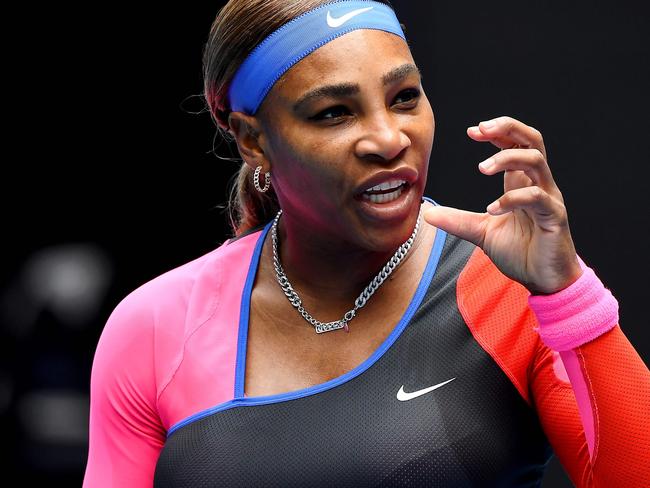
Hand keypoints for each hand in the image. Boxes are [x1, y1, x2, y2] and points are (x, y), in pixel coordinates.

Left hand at [423, 116, 581, 293]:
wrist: (544, 280)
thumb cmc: (520, 252)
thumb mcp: (481, 232)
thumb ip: (457, 220)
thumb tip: (427, 214)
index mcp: (521, 182)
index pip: (515, 143)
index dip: (496, 132)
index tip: (471, 131)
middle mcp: (538, 184)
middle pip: (532, 140)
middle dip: (508, 127)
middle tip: (481, 129)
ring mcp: (548, 198)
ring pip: (536, 161)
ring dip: (507, 158)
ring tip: (481, 168)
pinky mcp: (554, 216)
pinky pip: (536, 197)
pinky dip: (512, 199)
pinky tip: (491, 209)